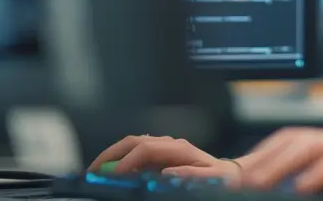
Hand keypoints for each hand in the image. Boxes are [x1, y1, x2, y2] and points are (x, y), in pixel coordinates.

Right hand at [88, 135, 239, 178]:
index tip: (112, 176)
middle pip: (133, 142)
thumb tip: (168, 171)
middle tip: (92, 171)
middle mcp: (170, 144)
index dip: (126, 162)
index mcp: (180, 148)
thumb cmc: (221, 180)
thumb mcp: (211, 179)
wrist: (230, 176)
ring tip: (97, 173)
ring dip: (112, 156)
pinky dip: (120, 160)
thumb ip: (190, 174)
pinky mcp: (161, 155)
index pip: (145, 149)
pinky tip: (112, 173)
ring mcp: (164, 148)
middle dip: (110, 154)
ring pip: (132, 145)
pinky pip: (136, 153)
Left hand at [240, 127, 322, 199]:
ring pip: (310, 145)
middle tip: (238, 183)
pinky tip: (302, 188)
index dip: (261, 154)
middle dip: (262, 159)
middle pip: (292, 139)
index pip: (288, 141)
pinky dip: (319, 173)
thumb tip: (292, 192)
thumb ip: (320, 186)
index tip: (238, 175)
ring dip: (280, 164)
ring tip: (258, 184)